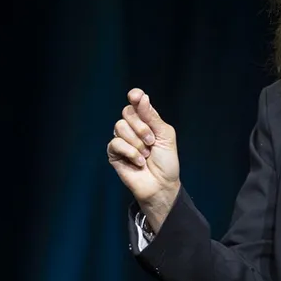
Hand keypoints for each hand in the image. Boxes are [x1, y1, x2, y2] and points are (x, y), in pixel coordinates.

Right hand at [107, 88, 179, 229]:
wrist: (161, 184)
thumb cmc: (166, 162)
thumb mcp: (165, 136)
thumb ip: (152, 117)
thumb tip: (141, 97)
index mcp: (146, 121)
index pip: (136, 102)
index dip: (135, 96)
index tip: (136, 96)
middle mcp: (132, 128)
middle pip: (127, 112)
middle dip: (141, 127)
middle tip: (152, 142)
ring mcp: (122, 140)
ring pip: (120, 127)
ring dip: (137, 143)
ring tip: (146, 155)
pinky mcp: (114, 153)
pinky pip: (116, 143)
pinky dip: (130, 152)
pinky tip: (138, 162)